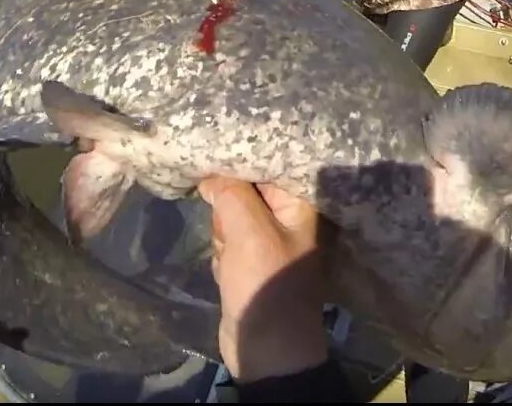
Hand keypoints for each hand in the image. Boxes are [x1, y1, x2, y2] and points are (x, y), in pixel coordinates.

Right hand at [197, 176, 327, 382]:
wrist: (266, 349)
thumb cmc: (265, 286)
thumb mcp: (249, 233)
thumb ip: (231, 194)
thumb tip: (211, 175)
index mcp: (300, 204)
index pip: (266, 164)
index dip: (237, 164)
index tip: (212, 161)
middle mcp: (287, 216)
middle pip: (243, 189)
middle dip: (227, 209)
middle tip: (230, 230)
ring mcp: (269, 238)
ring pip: (230, 214)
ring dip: (223, 234)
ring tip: (231, 257)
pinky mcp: (252, 258)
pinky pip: (227, 239)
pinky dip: (223, 252)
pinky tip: (228, 271)